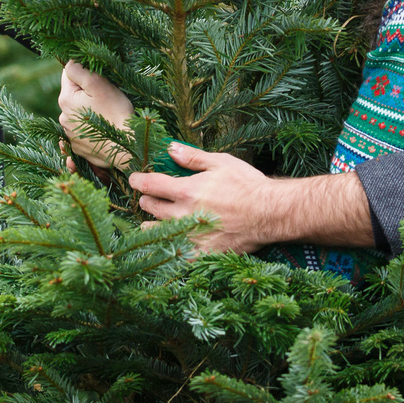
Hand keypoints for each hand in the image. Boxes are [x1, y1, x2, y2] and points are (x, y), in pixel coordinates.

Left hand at [58, 61, 134, 168]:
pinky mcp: (77, 147)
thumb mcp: (99, 85)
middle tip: (106, 99)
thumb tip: (69, 61)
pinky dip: (89, 128)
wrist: (126, 149)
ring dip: (88, 111)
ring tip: (106, 116)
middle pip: (73, 95)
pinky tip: (101, 130)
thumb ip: (79, 70)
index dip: (85, 74)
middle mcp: (62, 117)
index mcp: (65, 100)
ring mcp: (69, 134)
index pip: (68, 75)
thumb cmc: (116, 113)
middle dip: (86, 93)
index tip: (99, 81)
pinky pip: (81, 130)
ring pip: (78, 112)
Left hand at [128, 142, 277, 252]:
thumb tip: (170, 148)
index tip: (134, 180)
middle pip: (150, 207)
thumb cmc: (247, 185)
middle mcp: (183, 214)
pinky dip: (168, 247)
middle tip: (147, 197)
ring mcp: (190, 236)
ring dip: (151, 224)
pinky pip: (175, 254)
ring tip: (154, 220)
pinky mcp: (201, 253)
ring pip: (156, 231)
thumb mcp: (221, 162)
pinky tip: (169, 244)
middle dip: (145, 200)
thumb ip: (192, 157)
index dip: (137, 180)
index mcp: (185, 191)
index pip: (150, 184)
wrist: (269, 214)